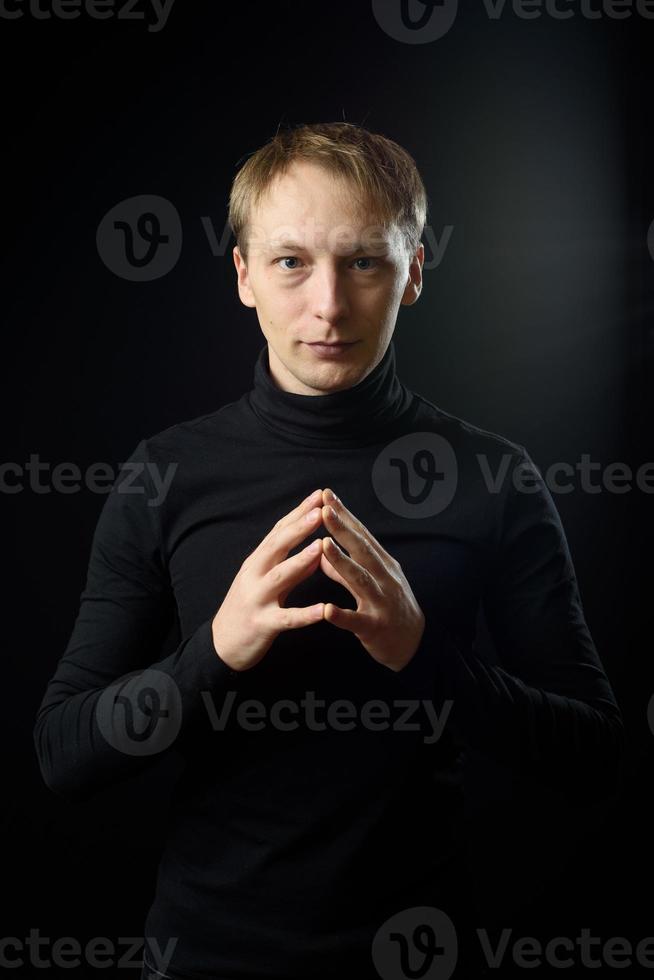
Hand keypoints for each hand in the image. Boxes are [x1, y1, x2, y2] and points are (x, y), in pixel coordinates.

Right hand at [211, 489, 325, 670]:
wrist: (222, 645)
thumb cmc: (249, 609)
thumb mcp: (269, 583)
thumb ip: (294, 569)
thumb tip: (318, 550)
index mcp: (257, 562)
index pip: (279, 531)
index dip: (299, 512)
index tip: (319, 495)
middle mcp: (254, 575)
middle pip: (277, 546)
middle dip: (299, 527)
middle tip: (321, 510)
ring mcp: (257, 599)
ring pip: (279, 576)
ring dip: (300, 560)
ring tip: (320, 547)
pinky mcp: (262, 624)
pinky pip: (286, 618)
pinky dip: (305, 614)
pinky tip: (323, 610)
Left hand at [318, 488, 425, 671]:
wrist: (414, 644)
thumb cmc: (389, 607)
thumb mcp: (371, 582)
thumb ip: (345, 569)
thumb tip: (321, 552)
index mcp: (383, 564)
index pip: (361, 534)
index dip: (344, 514)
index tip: (326, 495)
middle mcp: (385, 578)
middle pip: (362, 550)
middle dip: (342, 529)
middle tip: (324, 509)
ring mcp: (382, 602)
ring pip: (360, 580)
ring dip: (341, 562)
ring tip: (322, 546)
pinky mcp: (375, 627)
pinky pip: (357, 621)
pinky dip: (342, 615)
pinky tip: (327, 610)